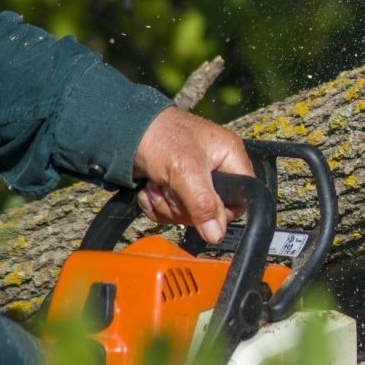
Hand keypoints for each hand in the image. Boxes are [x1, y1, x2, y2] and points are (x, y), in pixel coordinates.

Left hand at [132, 107, 253, 242]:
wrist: (122, 129)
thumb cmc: (160, 136)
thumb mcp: (185, 170)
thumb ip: (203, 203)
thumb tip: (216, 235)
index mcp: (229, 158)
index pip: (242, 198)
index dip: (223, 210)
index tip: (202, 207)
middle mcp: (216, 169)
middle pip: (212, 212)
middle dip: (185, 206)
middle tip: (170, 188)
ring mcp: (194, 180)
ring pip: (190, 214)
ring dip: (167, 205)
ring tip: (157, 184)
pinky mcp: (175, 188)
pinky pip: (172, 212)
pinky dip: (157, 206)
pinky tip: (150, 189)